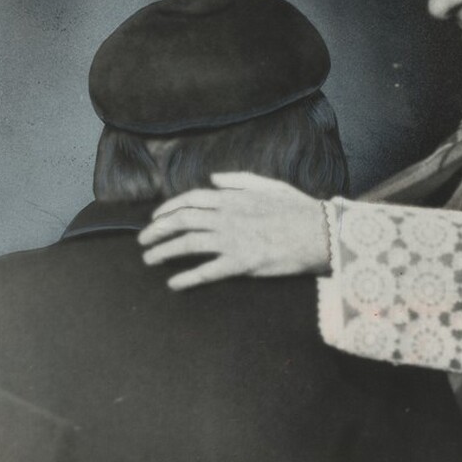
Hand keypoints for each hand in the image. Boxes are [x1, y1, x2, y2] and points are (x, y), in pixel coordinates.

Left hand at [138, 172, 330, 290]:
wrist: (318, 231)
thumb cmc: (296, 208)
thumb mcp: (268, 185)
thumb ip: (239, 180)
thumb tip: (214, 178)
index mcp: (233, 197)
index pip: (190, 200)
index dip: (168, 208)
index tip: (155, 218)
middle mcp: (227, 216)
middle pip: (181, 221)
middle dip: (156, 230)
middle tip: (143, 240)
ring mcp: (232, 240)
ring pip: (187, 244)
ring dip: (163, 251)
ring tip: (149, 259)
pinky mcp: (240, 263)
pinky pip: (206, 271)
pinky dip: (186, 277)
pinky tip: (173, 283)